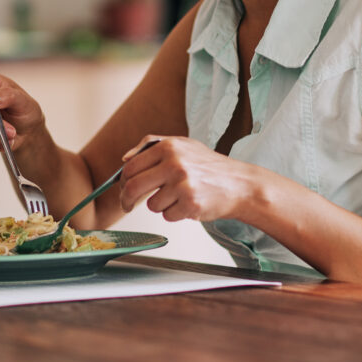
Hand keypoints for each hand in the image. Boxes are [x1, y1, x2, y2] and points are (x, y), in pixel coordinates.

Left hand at [117, 136, 257, 221]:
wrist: (239, 184)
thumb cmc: (209, 166)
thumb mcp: (183, 145)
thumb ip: (151, 146)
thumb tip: (124, 158)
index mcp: (169, 146)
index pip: (131, 167)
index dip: (122, 182)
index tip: (123, 190)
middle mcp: (174, 163)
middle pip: (133, 187)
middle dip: (126, 200)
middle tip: (127, 206)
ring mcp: (182, 184)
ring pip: (152, 205)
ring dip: (160, 206)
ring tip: (179, 197)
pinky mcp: (190, 204)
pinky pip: (167, 216)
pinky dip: (175, 214)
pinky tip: (189, 204)